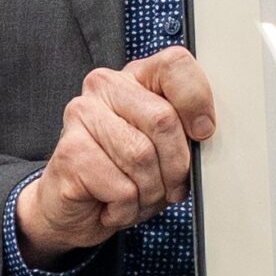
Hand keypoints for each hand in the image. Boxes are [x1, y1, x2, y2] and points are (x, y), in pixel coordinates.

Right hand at [15, 46, 216, 266]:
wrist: (76, 210)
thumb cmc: (125, 177)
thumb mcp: (165, 150)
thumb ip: (185, 130)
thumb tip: (204, 130)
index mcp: (135, 78)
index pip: (175, 65)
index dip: (197, 102)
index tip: (201, 133)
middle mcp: (104, 86)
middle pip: (164, 119)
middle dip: (175, 166)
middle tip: (166, 186)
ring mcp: (82, 115)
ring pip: (142, 156)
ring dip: (150, 192)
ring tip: (137, 196)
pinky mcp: (70, 151)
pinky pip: (122, 187)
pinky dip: (127, 208)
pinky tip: (113, 205)